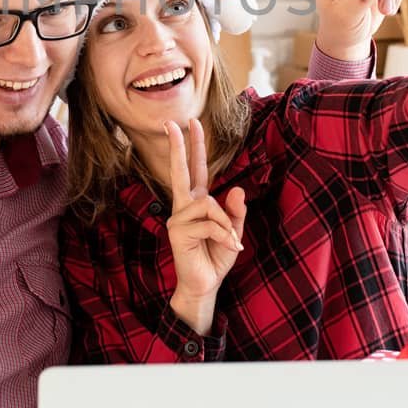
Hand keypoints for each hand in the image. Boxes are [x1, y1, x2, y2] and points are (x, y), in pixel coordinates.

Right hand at [165, 119, 246, 336]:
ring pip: (208, 204)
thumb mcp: (234, 231)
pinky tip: (228, 246)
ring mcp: (178, 218)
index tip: (190, 122)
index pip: (195, 169)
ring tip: (230, 240)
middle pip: (181, 171)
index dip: (194, 146)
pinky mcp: (178, 231)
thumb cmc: (216, 257)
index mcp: (197, 203)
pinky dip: (223, 234)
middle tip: (172, 122)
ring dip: (225, 223)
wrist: (205, 285)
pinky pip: (209, 223)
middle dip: (179, 146)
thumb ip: (235, 211)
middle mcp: (184, 206)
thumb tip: (235, 189)